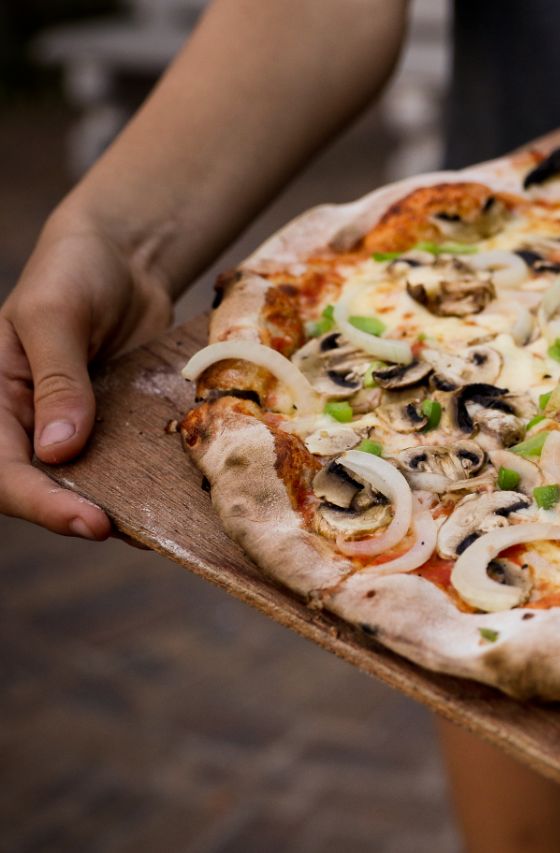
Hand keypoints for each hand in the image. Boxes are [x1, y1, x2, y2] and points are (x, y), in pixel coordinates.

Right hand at [0, 214, 171, 537]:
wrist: (125, 257)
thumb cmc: (74, 272)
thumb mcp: (56, 316)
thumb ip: (58, 380)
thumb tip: (58, 450)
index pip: (4, 469)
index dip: (42, 503)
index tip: (90, 521)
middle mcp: (31, 423)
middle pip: (42, 489)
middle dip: (78, 515)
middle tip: (126, 533)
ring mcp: (77, 427)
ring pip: (88, 484)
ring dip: (118, 506)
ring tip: (158, 528)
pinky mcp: (118, 424)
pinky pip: (128, 462)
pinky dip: (147, 482)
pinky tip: (178, 498)